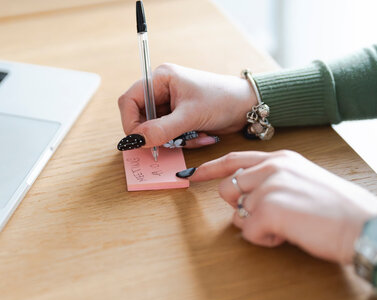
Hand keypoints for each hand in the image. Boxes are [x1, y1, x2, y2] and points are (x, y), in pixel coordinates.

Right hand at [117, 63, 255, 148]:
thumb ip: (161, 129)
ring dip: (172, 139)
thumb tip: (136, 141)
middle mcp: (161, 90)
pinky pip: (168, 134)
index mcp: (160, 79)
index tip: (138, 141)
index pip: (129, 100)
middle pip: (140, 118)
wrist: (247, 106)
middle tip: (170, 142)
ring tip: (195, 136)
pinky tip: (201, 135)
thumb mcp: (190, 116)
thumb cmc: (222, 100)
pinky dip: (182, 140)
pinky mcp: (178, 117)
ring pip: (154, 130)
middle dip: (155, 134)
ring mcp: (169, 104)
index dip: (129, 122)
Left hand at [183, 150, 376, 263]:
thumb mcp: (302, 181)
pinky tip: (289, 233)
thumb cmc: (337, 209)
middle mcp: (271, 167)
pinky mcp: (268, 209)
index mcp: (280, 158)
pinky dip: (265, 239)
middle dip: (240, 208)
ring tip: (287, 224)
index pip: (234, 159)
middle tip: (270, 216)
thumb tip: (244, 196)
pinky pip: (248, 232)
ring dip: (257, 225)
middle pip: (227, 189)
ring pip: (237, 213)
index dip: (209, 168)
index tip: (191, 175)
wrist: (363, 225)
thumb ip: (271, 181)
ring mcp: (268, 186)